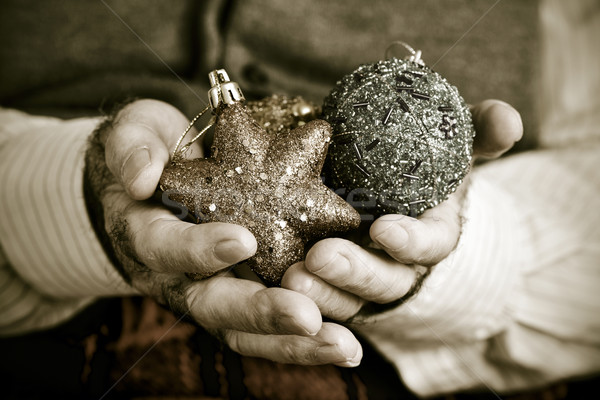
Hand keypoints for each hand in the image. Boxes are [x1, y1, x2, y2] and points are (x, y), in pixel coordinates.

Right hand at [84, 99, 360, 366]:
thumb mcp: (134, 132)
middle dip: (259, 312)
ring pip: (244, 329)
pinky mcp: (241, 293)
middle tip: (306, 316)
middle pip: (211, 305)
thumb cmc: (154, 150)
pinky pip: (268, 326)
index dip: (198, 249)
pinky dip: (304, 340)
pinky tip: (347, 343)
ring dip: (291, 341)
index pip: (164, 248)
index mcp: (147, 233)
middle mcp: (176, 275)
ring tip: (341, 345)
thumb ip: (133, 149)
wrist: (159, 179)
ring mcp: (210, 289)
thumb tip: (141, 180)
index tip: (242, 240)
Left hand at [282, 100, 523, 320]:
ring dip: (322, 293)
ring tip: (291, 279)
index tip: (384, 228)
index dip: (411, 241)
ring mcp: (365, 281)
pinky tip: (274, 286)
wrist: (391, 195)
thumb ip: (478, 133)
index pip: (430, 246)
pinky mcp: (334, 287)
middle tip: (320, 257)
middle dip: (355, 272)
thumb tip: (508, 119)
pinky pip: (319, 302)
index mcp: (430, 234)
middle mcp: (400, 266)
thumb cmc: (419, 170)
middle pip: (385, 281)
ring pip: (349, 300)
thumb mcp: (449, 148)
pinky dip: (301, 300)